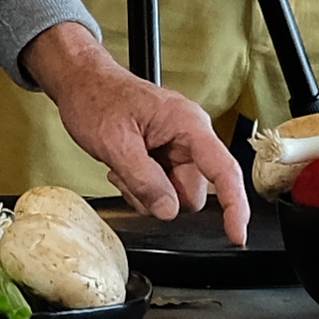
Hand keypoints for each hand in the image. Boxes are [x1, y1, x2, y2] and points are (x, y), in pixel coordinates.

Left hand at [20, 26, 246, 227]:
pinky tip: (123, 168)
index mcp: (188, 125)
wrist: (81, 84)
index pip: (224, 170)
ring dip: (146, 193)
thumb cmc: (97, 97)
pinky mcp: (164, 157)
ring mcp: (177, 148)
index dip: (234, 206)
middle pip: (192, 193)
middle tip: (128, 175)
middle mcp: (189, 137)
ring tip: (122, 167)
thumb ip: (143, 179)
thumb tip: (168, 210)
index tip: (237, 234)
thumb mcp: (114, 142)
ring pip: (175, 196)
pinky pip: (161, 190)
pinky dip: (140, 188)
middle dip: (160, 196)